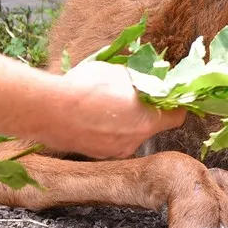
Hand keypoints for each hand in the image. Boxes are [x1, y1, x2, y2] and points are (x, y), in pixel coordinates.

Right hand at [54, 59, 185, 157]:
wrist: (49, 110)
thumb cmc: (88, 89)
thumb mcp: (120, 72)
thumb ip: (139, 78)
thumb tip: (146, 77)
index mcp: (147, 123)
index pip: (177, 117)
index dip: (175, 104)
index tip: (169, 94)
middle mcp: (133, 143)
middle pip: (149, 125)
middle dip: (143, 110)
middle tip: (129, 93)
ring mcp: (112, 151)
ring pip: (127, 133)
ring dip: (122, 120)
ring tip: (103, 102)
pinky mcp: (94, 154)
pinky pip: (106, 139)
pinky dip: (103, 127)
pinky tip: (89, 113)